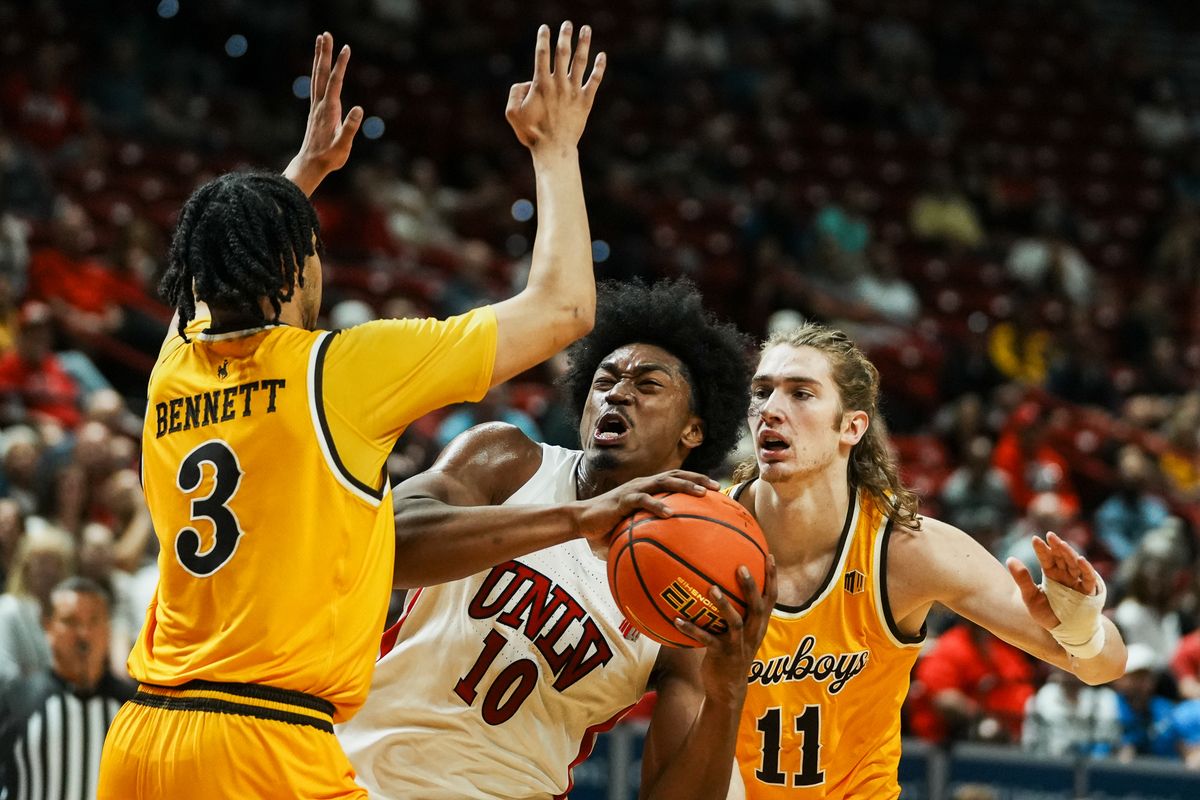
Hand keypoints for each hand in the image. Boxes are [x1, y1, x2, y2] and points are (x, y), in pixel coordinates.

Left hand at [286, 32, 363, 195]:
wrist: (310, 165)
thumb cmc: (329, 158)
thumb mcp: (342, 146)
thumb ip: (350, 128)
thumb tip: (359, 109)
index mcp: (328, 111)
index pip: (335, 82)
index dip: (341, 65)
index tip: (346, 48)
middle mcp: (319, 104)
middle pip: (321, 73)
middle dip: (325, 53)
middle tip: (326, 34)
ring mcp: (316, 106)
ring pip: (317, 76)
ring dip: (320, 58)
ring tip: (321, 41)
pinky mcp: (316, 110)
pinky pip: (317, 84)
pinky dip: (319, 71)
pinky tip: (321, 65)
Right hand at [506, 22, 605, 151]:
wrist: (554, 149)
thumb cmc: (531, 133)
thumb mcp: (512, 113)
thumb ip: (515, 92)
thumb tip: (527, 82)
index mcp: (541, 84)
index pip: (542, 54)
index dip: (543, 39)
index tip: (545, 28)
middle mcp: (559, 84)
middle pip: (562, 53)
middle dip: (565, 36)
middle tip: (567, 24)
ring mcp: (574, 92)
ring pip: (580, 62)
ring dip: (584, 43)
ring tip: (586, 29)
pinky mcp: (586, 101)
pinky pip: (595, 80)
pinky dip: (599, 67)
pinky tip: (602, 55)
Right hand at [570, 470, 718, 542]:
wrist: (581, 520)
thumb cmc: (608, 527)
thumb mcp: (633, 529)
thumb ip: (649, 536)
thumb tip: (670, 557)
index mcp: (647, 488)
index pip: (675, 479)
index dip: (696, 480)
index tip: (717, 489)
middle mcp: (643, 484)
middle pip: (675, 475)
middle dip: (697, 479)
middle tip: (717, 488)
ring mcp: (633, 490)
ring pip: (663, 482)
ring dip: (684, 485)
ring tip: (701, 493)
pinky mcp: (622, 499)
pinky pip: (643, 500)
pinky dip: (658, 505)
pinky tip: (670, 514)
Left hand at [677, 556, 777, 704]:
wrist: (728, 689)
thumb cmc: (730, 653)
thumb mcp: (738, 632)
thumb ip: (734, 610)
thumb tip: (718, 582)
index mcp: (759, 625)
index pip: (770, 598)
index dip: (772, 578)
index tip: (769, 555)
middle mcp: (753, 634)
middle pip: (756, 607)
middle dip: (751, 587)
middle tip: (742, 567)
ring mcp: (738, 645)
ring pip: (735, 623)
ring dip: (723, 605)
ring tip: (712, 588)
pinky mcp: (722, 656)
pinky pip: (706, 640)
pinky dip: (692, 629)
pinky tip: (677, 619)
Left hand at [1006, 531, 1099, 629]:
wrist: (1066, 632)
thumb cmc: (1047, 615)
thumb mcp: (1031, 597)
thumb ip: (1022, 579)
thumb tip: (1009, 559)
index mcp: (1052, 575)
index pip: (1047, 558)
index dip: (1042, 549)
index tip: (1035, 539)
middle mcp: (1066, 576)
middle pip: (1062, 558)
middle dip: (1056, 547)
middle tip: (1050, 535)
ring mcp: (1078, 582)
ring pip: (1075, 564)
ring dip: (1069, 553)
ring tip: (1061, 544)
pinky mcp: (1089, 591)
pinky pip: (1089, 578)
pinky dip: (1086, 569)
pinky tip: (1080, 559)